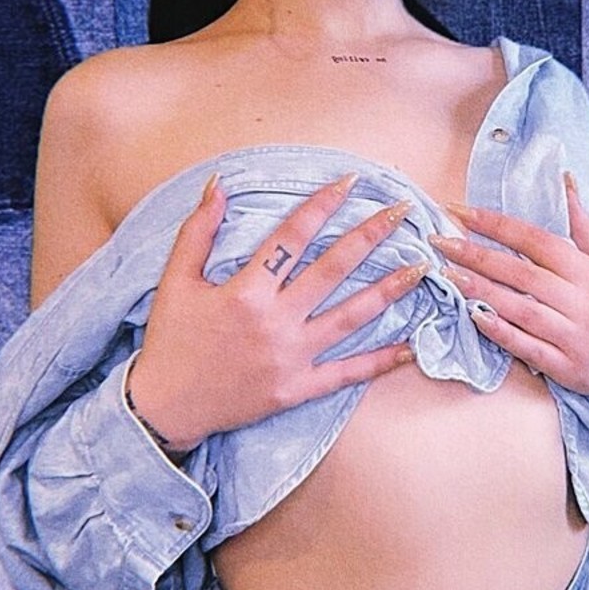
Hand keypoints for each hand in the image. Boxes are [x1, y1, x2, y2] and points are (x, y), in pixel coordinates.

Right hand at [127, 172, 425, 451]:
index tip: (351, 181)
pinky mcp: (298, 389)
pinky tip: (411, 346)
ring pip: (352, 318)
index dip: (322, 205)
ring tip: (423, 267)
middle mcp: (275, 322)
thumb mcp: (175, 281)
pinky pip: (347, 373)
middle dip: (371, 235)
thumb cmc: (171, 341)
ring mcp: (291, 357)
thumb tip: (221, 184)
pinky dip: (381, 361)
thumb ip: (198, 231)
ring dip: (389, 290)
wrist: (165, 409)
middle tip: (403, 210)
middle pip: (333, 270)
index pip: (292, 237)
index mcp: (245, 292)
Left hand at [430, 173, 588, 397]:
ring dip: (482, 290)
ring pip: (521, 308)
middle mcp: (583, 301)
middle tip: (441, 242)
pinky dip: (500, 332)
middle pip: (523, 272)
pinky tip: (474, 316)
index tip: (460, 212)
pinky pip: (528, 347)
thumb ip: (582, 223)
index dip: (497, 225)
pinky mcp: (565, 366)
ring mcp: (574, 335)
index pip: (538, 240)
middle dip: (478, 255)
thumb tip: (564, 179)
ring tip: (448, 275)